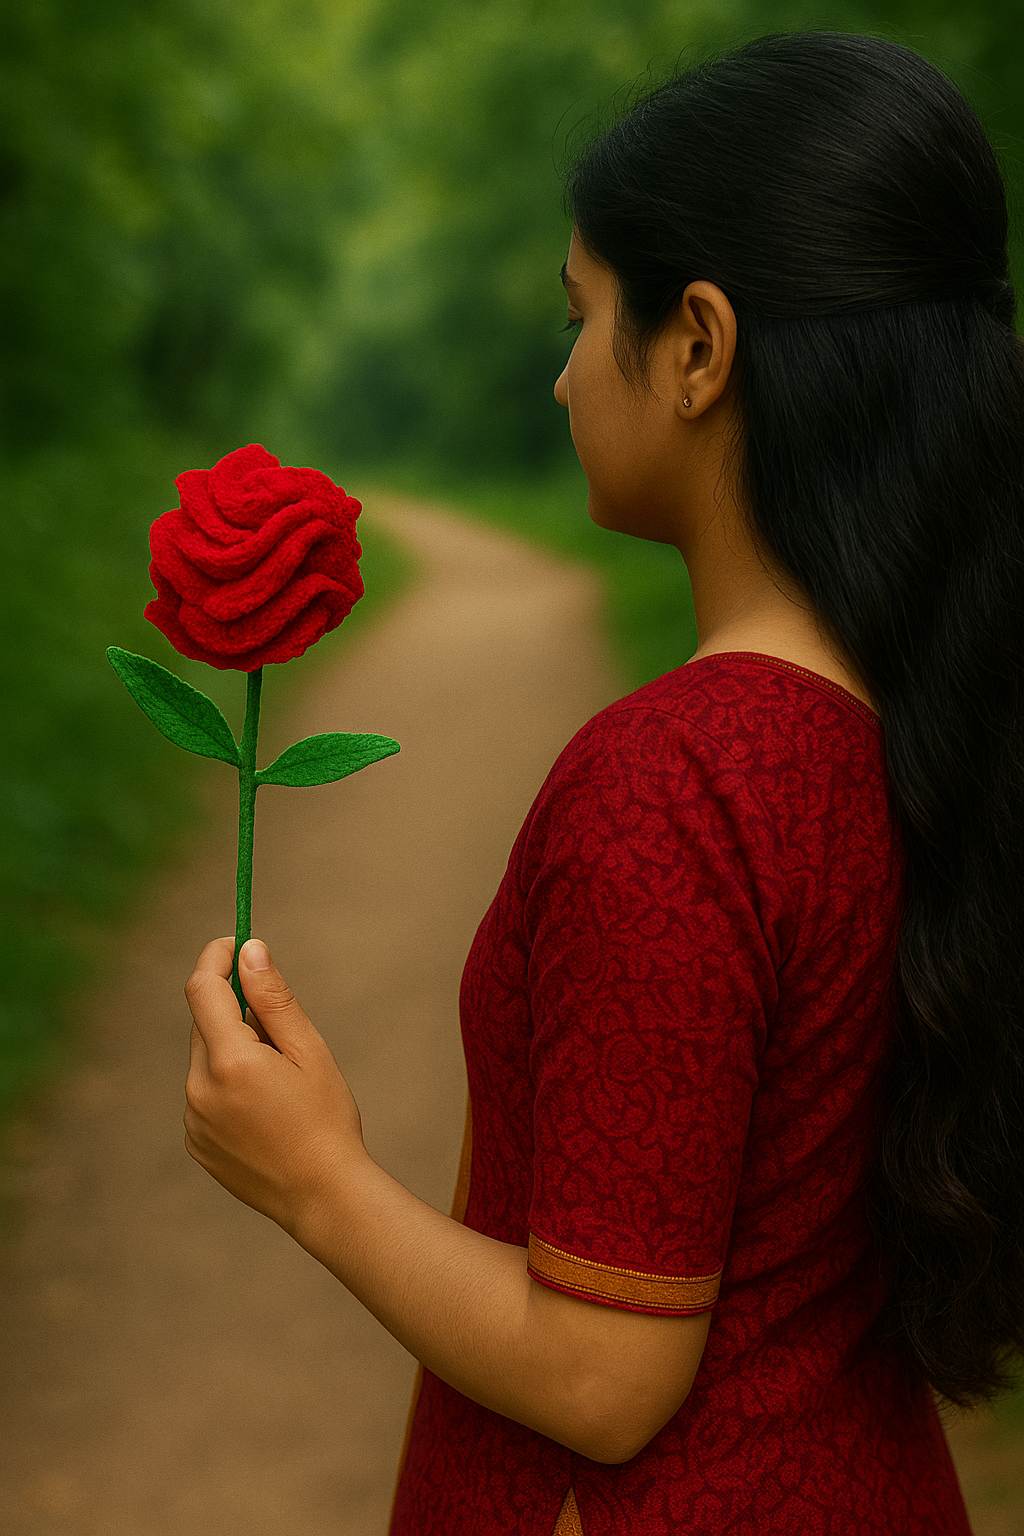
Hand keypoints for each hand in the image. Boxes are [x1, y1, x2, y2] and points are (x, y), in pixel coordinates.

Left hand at [183, 936, 366, 1233]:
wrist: (321, 1197)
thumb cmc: (326, 1119)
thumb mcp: (309, 1050)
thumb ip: (273, 998)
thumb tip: (249, 950)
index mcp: (230, 1061)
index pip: (203, 988)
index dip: (216, 958)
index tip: (236, 943)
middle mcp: (199, 1088)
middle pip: (205, 1024)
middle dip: (235, 1011)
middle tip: (282, 1032)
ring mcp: (192, 1119)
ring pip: (205, 1060)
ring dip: (232, 1051)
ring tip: (280, 1085)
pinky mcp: (194, 1142)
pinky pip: (204, 1094)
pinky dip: (227, 1085)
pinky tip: (265, 1111)